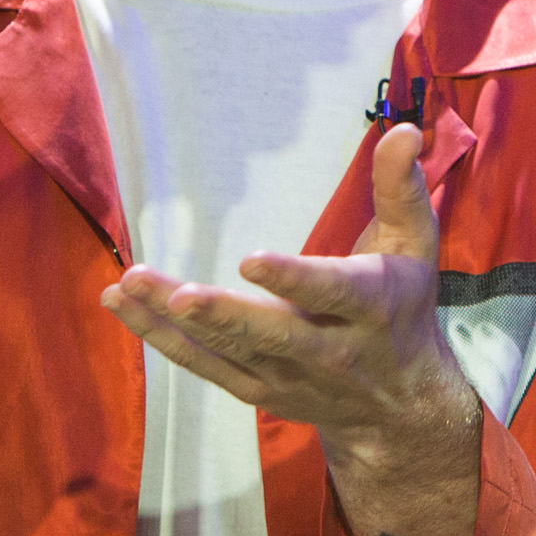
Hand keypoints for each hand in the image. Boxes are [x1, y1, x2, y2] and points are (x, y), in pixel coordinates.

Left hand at [100, 123, 473, 463]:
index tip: (251, 260)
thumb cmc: (402, 306)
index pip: (332, 292)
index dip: (294, 279)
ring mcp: (287, 376)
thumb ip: (402, 187)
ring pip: (225, 351)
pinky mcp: (256, 390)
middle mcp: (328, 350)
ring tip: (129, 285)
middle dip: (223, 315)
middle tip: (178, 294)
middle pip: (271, 334)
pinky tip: (121, 305)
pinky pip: (203, 367)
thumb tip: (406, 128)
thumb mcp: (415, 246)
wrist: (399, 407)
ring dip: (171, 324)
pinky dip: (160, 340)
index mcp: (369, 307)